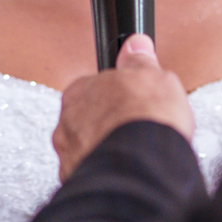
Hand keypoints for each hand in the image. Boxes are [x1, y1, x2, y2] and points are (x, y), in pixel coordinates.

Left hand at [52, 34, 193, 181]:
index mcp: (80, 90)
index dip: (118, 96)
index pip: (95, 88)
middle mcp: (67, 120)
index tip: (133, 103)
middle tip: (135, 129)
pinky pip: (90, 171)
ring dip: (105, 148)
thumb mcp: (154, 77)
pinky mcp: (74, 178)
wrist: (141, 165)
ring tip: (133, 152)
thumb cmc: (145, 120)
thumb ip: (140, 61)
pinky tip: (124, 170)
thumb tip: (136, 44)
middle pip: (88, 118)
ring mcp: (68, 151)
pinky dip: (104, 171)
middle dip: (108, 123)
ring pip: (86, 146)